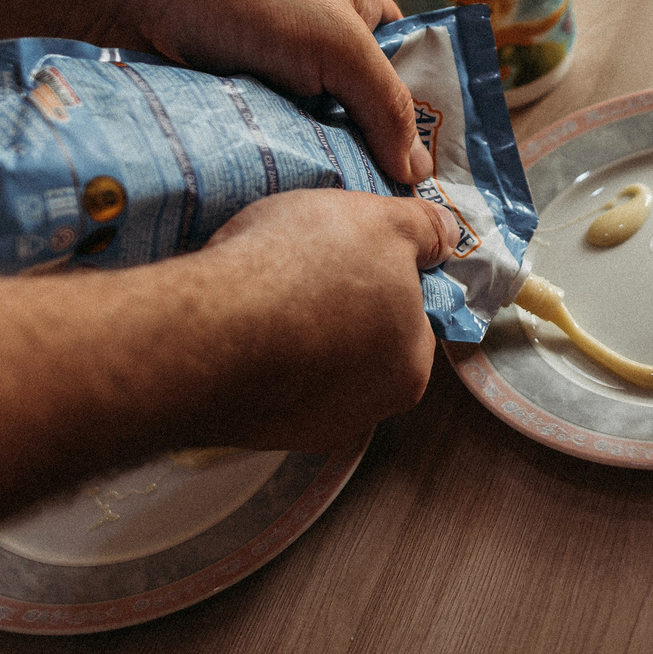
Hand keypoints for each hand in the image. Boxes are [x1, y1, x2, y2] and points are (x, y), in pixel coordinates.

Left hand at [103, 0, 432, 184]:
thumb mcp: (338, 46)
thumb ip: (386, 106)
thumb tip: (419, 174)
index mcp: (362, 4)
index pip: (410, 68)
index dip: (420, 118)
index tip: (424, 179)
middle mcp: (323, 29)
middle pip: (361, 102)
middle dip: (366, 145)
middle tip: (376, 203)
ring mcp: (276, 55)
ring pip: (315, 120)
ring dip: (319, 152)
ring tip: (330, 201)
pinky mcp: (236, 78)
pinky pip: (273, 124)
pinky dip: (278, 147)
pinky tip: (283, 181)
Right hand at [190, 189, 450, 447]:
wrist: (205, 332)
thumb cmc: (304, 272)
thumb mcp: (382, 223)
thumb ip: (425, 229)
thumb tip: (446, 235)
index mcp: (410, 368)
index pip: (411, 315)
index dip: (383, 274)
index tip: (348, 252)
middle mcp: (365, 412)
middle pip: (361, 342)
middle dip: (337, 305)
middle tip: (301, 265)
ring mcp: (302, 428)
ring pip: (309, 365)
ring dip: (292, 332)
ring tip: (261, 290)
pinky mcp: (248, 430)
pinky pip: (262, 380)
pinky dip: (252, 353)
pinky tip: (233, 322)